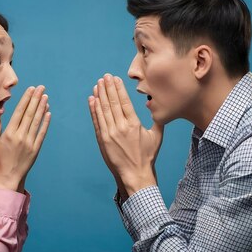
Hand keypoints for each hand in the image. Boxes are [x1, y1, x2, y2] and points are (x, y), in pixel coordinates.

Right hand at [0, 86, 50, 192]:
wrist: (8, 178)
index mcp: (8, 134)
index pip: (19, 112)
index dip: (26, 99)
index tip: (31, 89)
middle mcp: (19, 136)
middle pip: (29, 114)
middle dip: (35, 99)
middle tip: (41, 88)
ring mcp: (29, 143)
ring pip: (37, 121)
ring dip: (42, 108)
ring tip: (46, 97)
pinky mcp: (35, 149)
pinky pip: (42, 133)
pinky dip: (45, 123)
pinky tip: (48, 113)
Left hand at [88, 74, 163, 196]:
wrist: (135, 175)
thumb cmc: (147, 156)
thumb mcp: (157, 136)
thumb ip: (157, 120)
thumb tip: (159, 107)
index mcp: (134, 124)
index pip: (124, 101)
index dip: (118, 88)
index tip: (114, 78)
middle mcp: (121, 127)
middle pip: (111, 103)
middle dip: (107, 88)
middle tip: (104, 77)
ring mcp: (110, 134)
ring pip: (103, 110)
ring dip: (99, 96)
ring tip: (97, 85)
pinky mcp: (102, 140)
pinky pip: (97, 121)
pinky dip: (93, 110)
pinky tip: (92, 100)